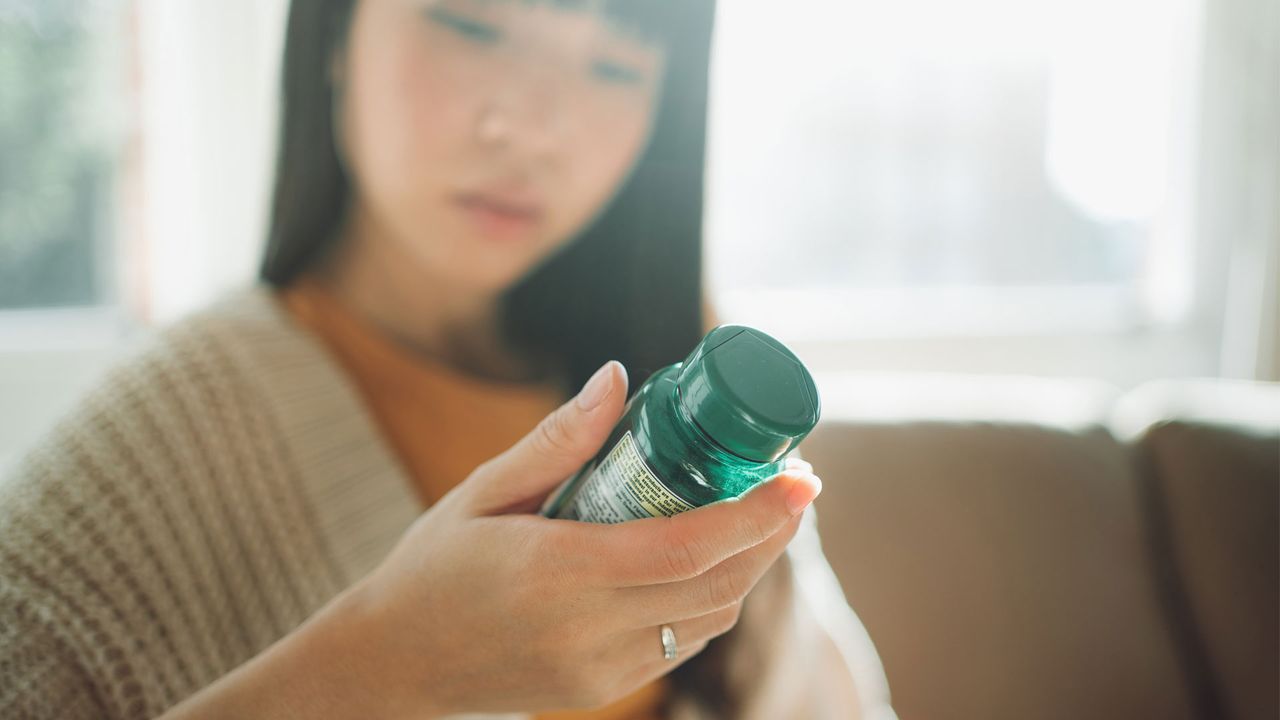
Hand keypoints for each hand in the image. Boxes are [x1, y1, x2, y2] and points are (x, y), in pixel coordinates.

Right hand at [347, 360, 823, 716]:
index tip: (801, 476)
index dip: (757, 513)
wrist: (393, 662)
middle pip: (716, 584)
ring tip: (765, 515)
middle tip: (797, 484)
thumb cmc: (432, 566)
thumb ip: (556, 440)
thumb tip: (617, 378)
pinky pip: (680, 643)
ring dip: (749, 567)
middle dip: (771, 534)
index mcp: (557, 571)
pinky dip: (710, 598)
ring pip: (708, 618)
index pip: (687, 546)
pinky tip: (712, 559)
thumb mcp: (481, 490)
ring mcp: (598, 669)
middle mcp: (586, 628)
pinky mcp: (601, 688)